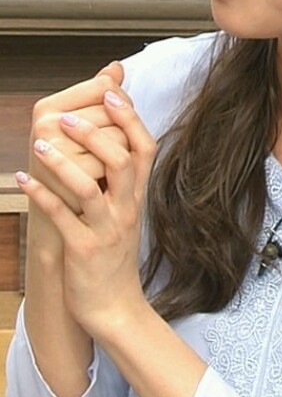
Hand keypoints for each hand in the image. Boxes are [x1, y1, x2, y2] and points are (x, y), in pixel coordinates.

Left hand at [17, 88, 155, 336]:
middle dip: (96, 133)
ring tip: (40, 144)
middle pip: (122, 160)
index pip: (145, 147)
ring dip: (64, 163)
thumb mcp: (126, 208)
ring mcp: (107, 229)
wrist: (115, 307)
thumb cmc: (115, 250)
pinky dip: (42, 196)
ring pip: (90, 189)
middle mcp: (127, 208)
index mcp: (137, 194)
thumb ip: (121, 171)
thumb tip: (113, 133)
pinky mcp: (83, 250)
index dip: (130, 117)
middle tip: (69, 116)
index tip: (111, 90)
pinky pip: (62, 218)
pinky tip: (22, 180)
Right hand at [29, 61, 128, 209]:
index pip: (103, 85)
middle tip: (110, 145)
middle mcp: (46, 124)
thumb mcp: (78, 123)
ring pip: (118, 138)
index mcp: (47, 106)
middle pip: (113, 111)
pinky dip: (113, 174)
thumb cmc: (69, 161)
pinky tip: (101, 177)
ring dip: (121, 152)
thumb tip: (116, 67)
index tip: (116, 114)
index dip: (119, 99)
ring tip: (105, 161)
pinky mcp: (69, 178)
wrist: (56, 209)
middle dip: (123, 129)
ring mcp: (55, 151)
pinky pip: (112, 166)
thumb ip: (98, 93)